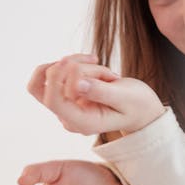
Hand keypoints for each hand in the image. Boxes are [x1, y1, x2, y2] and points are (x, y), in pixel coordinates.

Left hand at [28, 54, 164, 135]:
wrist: (141, 111)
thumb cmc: (137, 105)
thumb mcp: (125, 97)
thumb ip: (100, 91)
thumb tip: (76, 83)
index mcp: (82, 122)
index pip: (53, 101)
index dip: (57, 78)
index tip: (72, 61)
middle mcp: (68, 117)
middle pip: (43, 85)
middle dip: (68, 66)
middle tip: (96, 61)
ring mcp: (65, 106)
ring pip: (49, 74)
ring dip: (76, 63)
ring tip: (104, 71)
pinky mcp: (66, 94)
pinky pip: (58, 71)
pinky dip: (74, 63)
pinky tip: (94, 65)